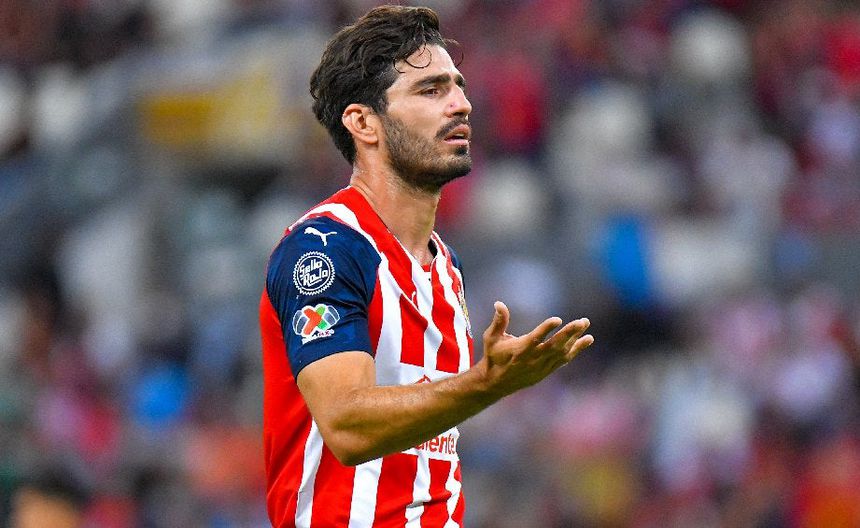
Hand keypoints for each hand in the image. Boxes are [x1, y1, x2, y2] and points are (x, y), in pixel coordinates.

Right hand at [479, 301, 593, 396]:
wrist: (496, 383)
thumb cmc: (493, 356)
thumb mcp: (491, 338)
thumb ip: (498, 321)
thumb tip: (498, 303)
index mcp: (519, 350)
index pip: (534, 339)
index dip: (546, 329)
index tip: (557, 319)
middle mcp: (532, 359)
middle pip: (553, 346)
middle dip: (568, 333)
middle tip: (581, 322)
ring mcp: (541, 366)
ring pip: (561, 352)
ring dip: (575, 339)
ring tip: (585, 324)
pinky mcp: (546, 371)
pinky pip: (564, 360)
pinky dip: (575, 350)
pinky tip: (586, 340)